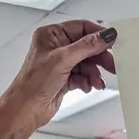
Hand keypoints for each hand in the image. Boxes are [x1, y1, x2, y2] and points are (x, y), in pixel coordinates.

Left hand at [0, 20, 116, 138]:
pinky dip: (87, 81)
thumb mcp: (63, 60)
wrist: (25, 110)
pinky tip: (87, 86)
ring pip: (86, 63)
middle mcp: (55, 47)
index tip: (113, 42)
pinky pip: (82, 75)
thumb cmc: (33, 84)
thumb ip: (87, 46)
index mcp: (51, 35)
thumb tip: (106, 35)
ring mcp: (59, 63)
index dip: (98, 35)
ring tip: (97, 82)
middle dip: (99, 57)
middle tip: (112, 65)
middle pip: (86, 47)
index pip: (81, 28)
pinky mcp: (63, 78)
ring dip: (94, 73)